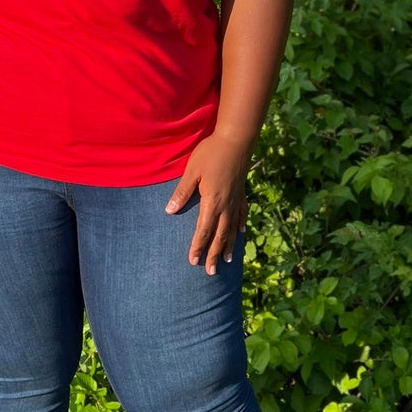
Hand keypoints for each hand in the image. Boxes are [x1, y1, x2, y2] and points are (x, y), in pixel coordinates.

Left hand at [164, 132, 250, 274]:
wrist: (236, 140)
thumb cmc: (210, 153)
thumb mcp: (192, 171)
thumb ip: (182, 192)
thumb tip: (170, 211)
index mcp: (212, 201)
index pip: (203, 230)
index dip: (198, 247)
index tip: (193, 261)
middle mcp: (226, 205)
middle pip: (219, 235)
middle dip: (213, 254)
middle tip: (210, 272)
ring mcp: (236, 200)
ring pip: (232, 229)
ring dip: (228, 246)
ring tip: (225, 261)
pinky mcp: (242, 194)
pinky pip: (241, 215)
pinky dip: (240, 227)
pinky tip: (241, 234)